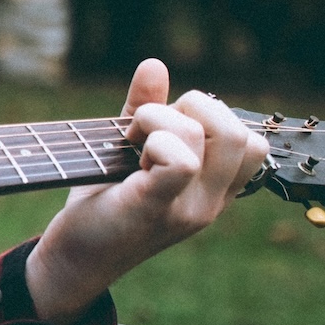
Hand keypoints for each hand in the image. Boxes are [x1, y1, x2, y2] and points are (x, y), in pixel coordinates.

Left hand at [25, 59, 267, 324]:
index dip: (212, 118)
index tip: (168, 126)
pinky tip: (129, 151)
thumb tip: (155, 64)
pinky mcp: (156, 209)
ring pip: (216, 136)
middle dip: (194, 109)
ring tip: (132, 139)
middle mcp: (210, 203)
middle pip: (241, 133)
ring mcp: (188, 209)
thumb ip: (145, 111)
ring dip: (164, 118)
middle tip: (147, 127)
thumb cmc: (100, 205)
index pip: (253, 144)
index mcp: (212, 192)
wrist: (71, 261)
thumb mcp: (126, 154)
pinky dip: (154, 139)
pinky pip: (181, 160)